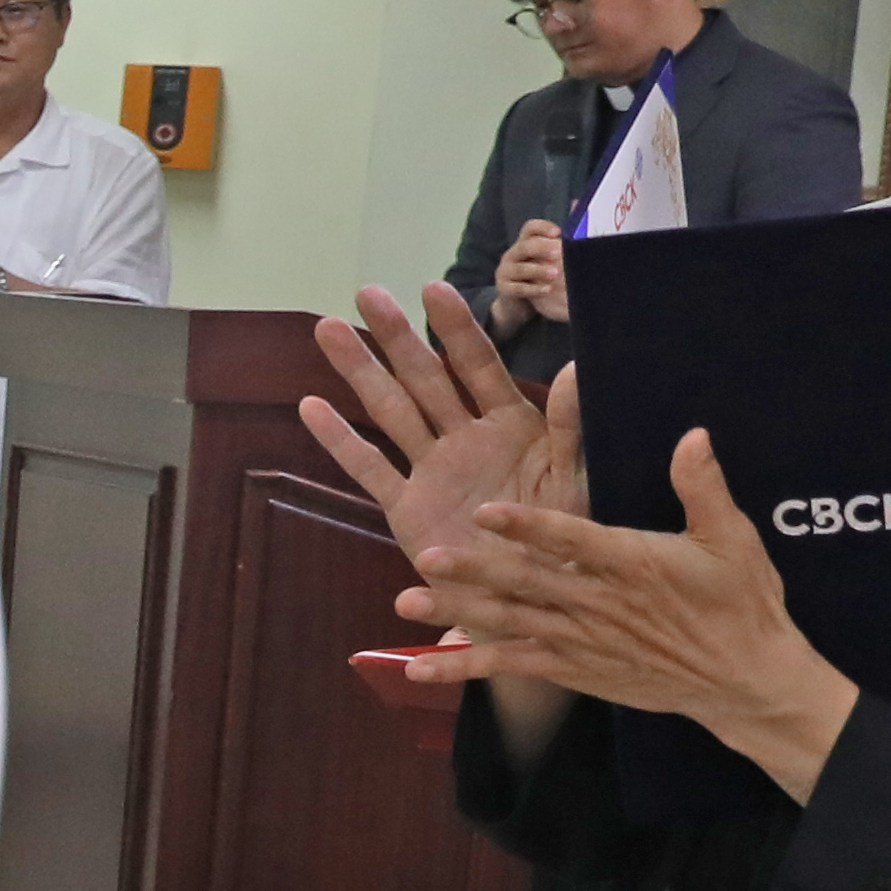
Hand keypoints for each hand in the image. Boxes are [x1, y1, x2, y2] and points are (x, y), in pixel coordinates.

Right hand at [296, 282, 585, 592]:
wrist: (533, 601)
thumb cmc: (562, 540)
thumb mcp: (574, 481)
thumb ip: (569, 426)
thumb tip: (578, 367)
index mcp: (511, 427)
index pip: (479, 367)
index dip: (456, 329)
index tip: (434, 289)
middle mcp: (466, 439)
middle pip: (425, 378)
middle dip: (396, 336)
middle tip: (366, 293)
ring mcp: (432, 471)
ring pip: (390, 411)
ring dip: (360, 371)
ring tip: (329, 330)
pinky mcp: (406, 507)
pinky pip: (369, 468)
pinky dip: (340, 440)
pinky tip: (311, 407)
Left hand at [419, 427, 861, 797]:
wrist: (743, 678)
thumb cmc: (740, 600)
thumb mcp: (731, 538)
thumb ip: (702, 487)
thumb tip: (692, 434)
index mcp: (633, 562)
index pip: (573, 540)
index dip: (530, 526)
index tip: (486, 511)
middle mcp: (598, 602)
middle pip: (527, 582)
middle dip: (474, 571)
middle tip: (425, 555)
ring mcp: (581, 639)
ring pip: (509, 623)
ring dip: (456, 614)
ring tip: (405, 602)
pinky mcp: (572, 669)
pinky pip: (511, 667)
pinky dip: (465, 667)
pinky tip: (418, 666)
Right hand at [494, 218, 569, 324]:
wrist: (516, 302)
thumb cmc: (537, 277)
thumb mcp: (545, 260)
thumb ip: (559, 247)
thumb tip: (582, 231)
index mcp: (525, 243)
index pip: (530, 229)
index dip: (543, 228)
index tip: (558, 233)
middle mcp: (513, 254)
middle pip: (525, 246)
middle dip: (542, 247)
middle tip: (559, 251)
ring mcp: (506, 272)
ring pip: (520, 268)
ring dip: (539, 270)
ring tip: (556, 273)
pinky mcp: (504, 289)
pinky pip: (517, 288)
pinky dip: (533, 289)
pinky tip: (547, 289)